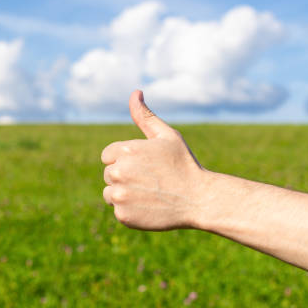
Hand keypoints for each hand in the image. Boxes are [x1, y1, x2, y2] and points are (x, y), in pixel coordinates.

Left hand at [101, 90, 205, 229]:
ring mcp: (120, 194)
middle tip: (150, 181)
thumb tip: (135, 92)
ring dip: (124, 194)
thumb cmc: (183, 165)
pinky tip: (149, 207)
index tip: (143, 166)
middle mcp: (119, 171)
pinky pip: (118, 210)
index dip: (125, 160)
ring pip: (109, 193)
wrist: (199, 200)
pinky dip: (130, 211)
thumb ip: (146, 116)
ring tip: (149, 194)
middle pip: (108, 174)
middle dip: (125, 177)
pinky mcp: (123, 215)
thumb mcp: (167, 136)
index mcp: (126, 150)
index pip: (108, 156)